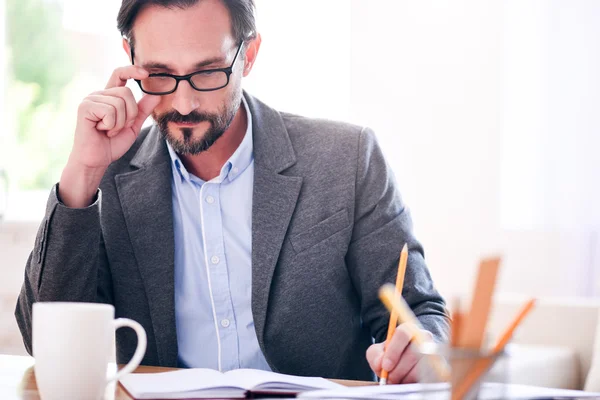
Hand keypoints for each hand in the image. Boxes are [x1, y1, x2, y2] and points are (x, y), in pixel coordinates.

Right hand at [59, 66, 160, 206]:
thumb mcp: (133, 125)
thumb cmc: (112, 143)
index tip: (146, 73)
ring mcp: (90, 99)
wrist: (97, 160)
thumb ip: (143, 110)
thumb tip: (156, 95)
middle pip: (127, 93)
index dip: (132, 70)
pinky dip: (111, 125)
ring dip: (120, 123)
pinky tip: (101, 130)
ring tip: (109, 131)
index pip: (120, 74)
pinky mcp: (85, 107)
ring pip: (119, 103)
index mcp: (110, 97)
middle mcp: (99, 94)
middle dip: (130, 115)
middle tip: (118, 128)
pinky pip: (110, 111)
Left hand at [366, 324, 432, 383]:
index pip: (403, 333)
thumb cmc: (391, 356)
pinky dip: (414, 382)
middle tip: (389, 378)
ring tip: (398, 379)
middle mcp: (424, 338)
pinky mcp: (440, 367)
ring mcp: (434, 352)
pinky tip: (407, 381)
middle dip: (398, 370)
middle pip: (412, 354)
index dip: (394, 351)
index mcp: (408, 329)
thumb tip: (381, 364)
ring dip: (405, 378)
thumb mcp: (378, 353)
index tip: (385, 366)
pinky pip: (427, 378)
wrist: (406, 364)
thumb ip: (375, 356)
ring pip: (420, 368)